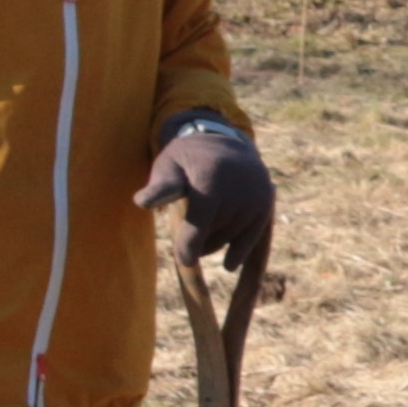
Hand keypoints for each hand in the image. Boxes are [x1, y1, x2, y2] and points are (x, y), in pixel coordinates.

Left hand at [136, 124, 273, 269]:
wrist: (225, 142)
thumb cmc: (188, 159)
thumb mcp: (169, 165)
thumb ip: (160, 186)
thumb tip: (142, 202)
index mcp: (212, 178)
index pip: (200, 223)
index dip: (189, 246)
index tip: (184, 261)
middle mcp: (239, 188)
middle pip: (214, 233)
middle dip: (198, 241)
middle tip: (186, 238)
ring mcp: (256, 197)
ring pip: (230, 237)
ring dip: (215, 243)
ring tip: (202, 235)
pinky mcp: (265, 205)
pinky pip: (252, 238)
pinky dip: (239, 252)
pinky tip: (229, 265)